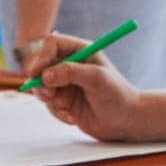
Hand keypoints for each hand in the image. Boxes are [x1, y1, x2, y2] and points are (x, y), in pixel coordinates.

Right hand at [23, 33, 141, 141]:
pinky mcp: (64, 101)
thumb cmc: (117, 95)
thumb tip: (45, 75)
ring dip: (49, 99)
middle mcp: (71, 65)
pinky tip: (72, 119)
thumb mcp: (97, 79)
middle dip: (41, 81)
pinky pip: (49, 104)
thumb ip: (70, 72)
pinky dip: (56, 112)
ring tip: (65, 108)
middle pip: (42, 65)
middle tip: (49, 94)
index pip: (52, 44)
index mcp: (80, 51)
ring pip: (42, 86)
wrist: (126, 122)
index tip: (38, 73)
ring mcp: (66, 83)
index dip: (42, 56)